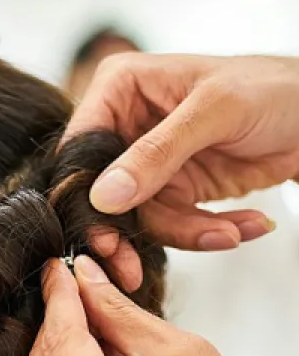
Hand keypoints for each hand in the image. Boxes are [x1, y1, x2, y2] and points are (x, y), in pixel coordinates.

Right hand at [70, 54, 298, 285]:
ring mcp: (146, 162)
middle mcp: (124, 125)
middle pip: (102, 192)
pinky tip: (245, 226)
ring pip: (139, 217)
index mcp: (120, 88)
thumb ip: (157, 152)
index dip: (85, 193)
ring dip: (186, 232)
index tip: (103, 234)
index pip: (81, 148)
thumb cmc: (274, 88)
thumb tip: (104, 195)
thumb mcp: (215, 111)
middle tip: (131, 268)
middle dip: (129, 231)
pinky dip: (206, 232)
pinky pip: (172, 225)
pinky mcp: (171, 190)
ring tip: (233, 232)